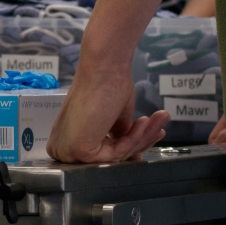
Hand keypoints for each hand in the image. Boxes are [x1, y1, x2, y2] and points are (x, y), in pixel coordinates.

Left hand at [47, 60, 167, 163]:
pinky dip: (133, 138)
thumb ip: (118, 138)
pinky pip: (115, 154)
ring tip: (159, 118)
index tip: (151, 136)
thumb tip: (133, 155)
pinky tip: (145, 122)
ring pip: (115, 157)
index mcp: (67, 138)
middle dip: (140, 141)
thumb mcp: (114, 118)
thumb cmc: (106, 84)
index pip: (102, 154)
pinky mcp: (78, 151)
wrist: (103, 67)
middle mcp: (63, 148)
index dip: (130, 146)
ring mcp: (68, 151)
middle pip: (110, 157)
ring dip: (142, 137)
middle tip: (161, 128)